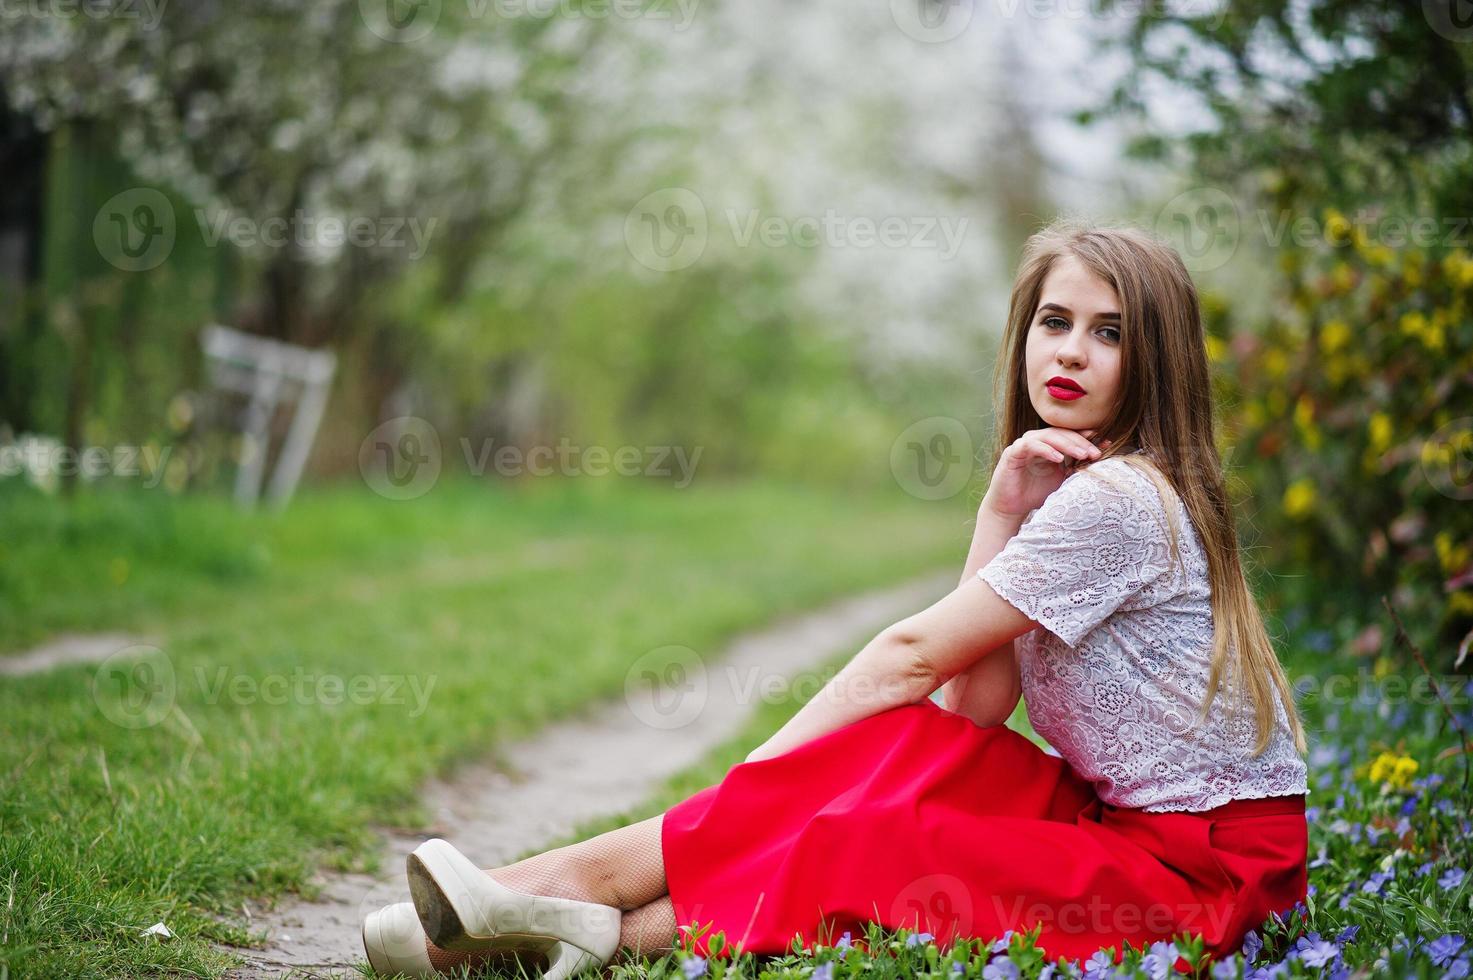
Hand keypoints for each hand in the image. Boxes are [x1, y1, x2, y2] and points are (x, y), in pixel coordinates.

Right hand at [980, 426, 1111, 519]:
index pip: (1070, 435)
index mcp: (1050, 445)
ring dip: (1067, 444)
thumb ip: (1077, 468)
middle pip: (1062, 433)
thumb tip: (1100, 460)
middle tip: (1095, 453)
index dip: (1087, 438)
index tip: (1106, 444)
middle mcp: (1037, 441)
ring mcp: (1024, 445)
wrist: (1011, 508)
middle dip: (1081, 442)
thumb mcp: (1062, 480)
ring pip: (1049, 436)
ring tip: (1082, 455)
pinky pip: (1031, 445)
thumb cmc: (1035, 494)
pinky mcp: (1012, 453)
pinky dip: (1046, 450)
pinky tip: (1059, 458)